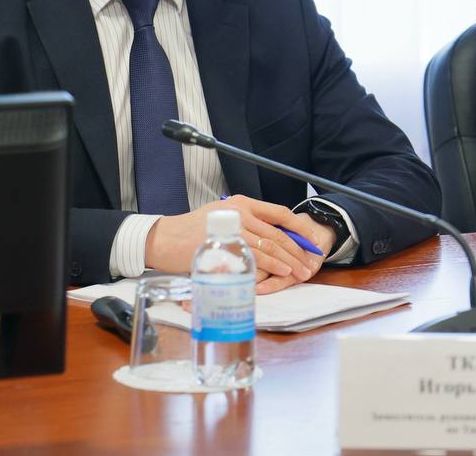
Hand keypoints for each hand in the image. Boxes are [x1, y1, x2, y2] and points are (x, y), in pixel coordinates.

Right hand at [145, 195, 324, 292]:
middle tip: (310, 262)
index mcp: (242, 202)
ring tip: (301, 271)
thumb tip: (270, 236)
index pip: (279, 213)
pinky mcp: (226, 246)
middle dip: (298, 249)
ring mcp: (233, 228)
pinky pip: (255, 257)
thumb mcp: (222, 216)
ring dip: (289, 260)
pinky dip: (272, 266)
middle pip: (277, 232)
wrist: (164, 239)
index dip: (298, 227)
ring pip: (270, 245)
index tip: (311, 239)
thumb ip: (245, 223)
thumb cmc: (192, 230)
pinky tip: (282, 272)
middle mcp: (240, 211)